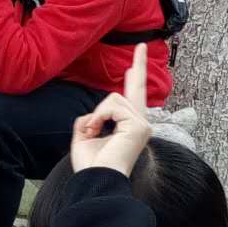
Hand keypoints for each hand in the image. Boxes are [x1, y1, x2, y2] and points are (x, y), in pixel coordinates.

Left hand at [70, 43, 151, 177]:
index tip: (133, 65)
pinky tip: (97, 130)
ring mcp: (142, 124)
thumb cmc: (91, 165)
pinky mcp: (139, 125)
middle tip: (142, 46)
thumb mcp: (85, 136)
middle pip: (137, 87)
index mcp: (129, 127)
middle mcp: (140, 124)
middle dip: (139, 65)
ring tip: (94, 131)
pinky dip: (100, 116)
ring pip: (114, 98)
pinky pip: (113, 105)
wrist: (96, 180)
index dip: (134, 79)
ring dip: (97, 114)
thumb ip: (90, 119)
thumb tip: (93, 114)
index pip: (132, 99)